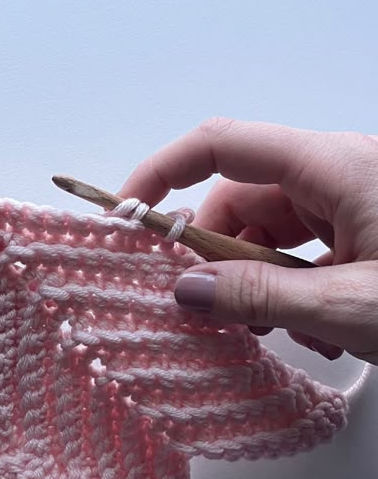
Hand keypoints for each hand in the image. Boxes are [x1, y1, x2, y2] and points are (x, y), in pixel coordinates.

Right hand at [121, 118, 377, 364]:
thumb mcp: (349, 304)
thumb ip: (263, 295)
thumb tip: (186, 290)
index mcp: (333, 164)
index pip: (222, 145)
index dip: (163, 172)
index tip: (125, 214)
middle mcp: (337, 173)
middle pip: (242, 199)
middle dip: (217, 256)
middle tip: (210, 311)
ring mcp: (352, 202)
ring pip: (270, 231)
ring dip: (257, 282)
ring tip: (272, 330)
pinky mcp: (364, 232)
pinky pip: (303, 251)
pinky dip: (294, 290)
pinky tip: (316, 333)